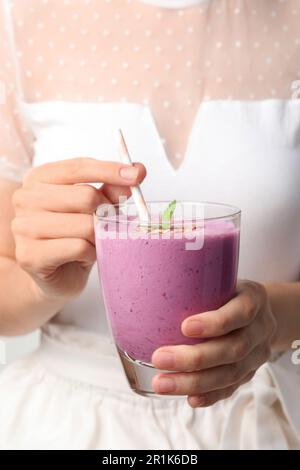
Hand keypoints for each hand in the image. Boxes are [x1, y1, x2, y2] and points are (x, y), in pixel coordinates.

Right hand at [12, 157, 145, 301]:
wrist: (56, 276)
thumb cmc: (74, 237)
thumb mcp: (94, 209)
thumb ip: (110, 189)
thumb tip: (136, 171)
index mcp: (39, 179)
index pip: (78, 167)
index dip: (110, 170)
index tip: (137, 174)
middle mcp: (25, 199)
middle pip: (85, 196)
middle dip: (107, 211)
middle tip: (109, 223)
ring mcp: (23, 227)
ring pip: (85, 225)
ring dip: (99, 235)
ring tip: (93, 241)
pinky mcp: (30, 255)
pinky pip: (78, 248)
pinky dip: (91, 252)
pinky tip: (85, 255)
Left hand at [152, 281, 276, 406]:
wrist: (260, 313)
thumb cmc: (228, 293)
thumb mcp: (220, 280)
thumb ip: (195, 286)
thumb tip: (147, 291)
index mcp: (254, 299)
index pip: (241, 312)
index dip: (215, 323)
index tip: (185, 327)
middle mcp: (259, 329)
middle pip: (233, 349)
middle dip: (194, 358)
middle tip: (159, 359)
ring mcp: (257, 355)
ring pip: (230, 374)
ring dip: (194, 382)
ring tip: (162, 383)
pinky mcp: (249, 373)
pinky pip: (231, 389)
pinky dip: (209, 395)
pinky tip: (188, 398)